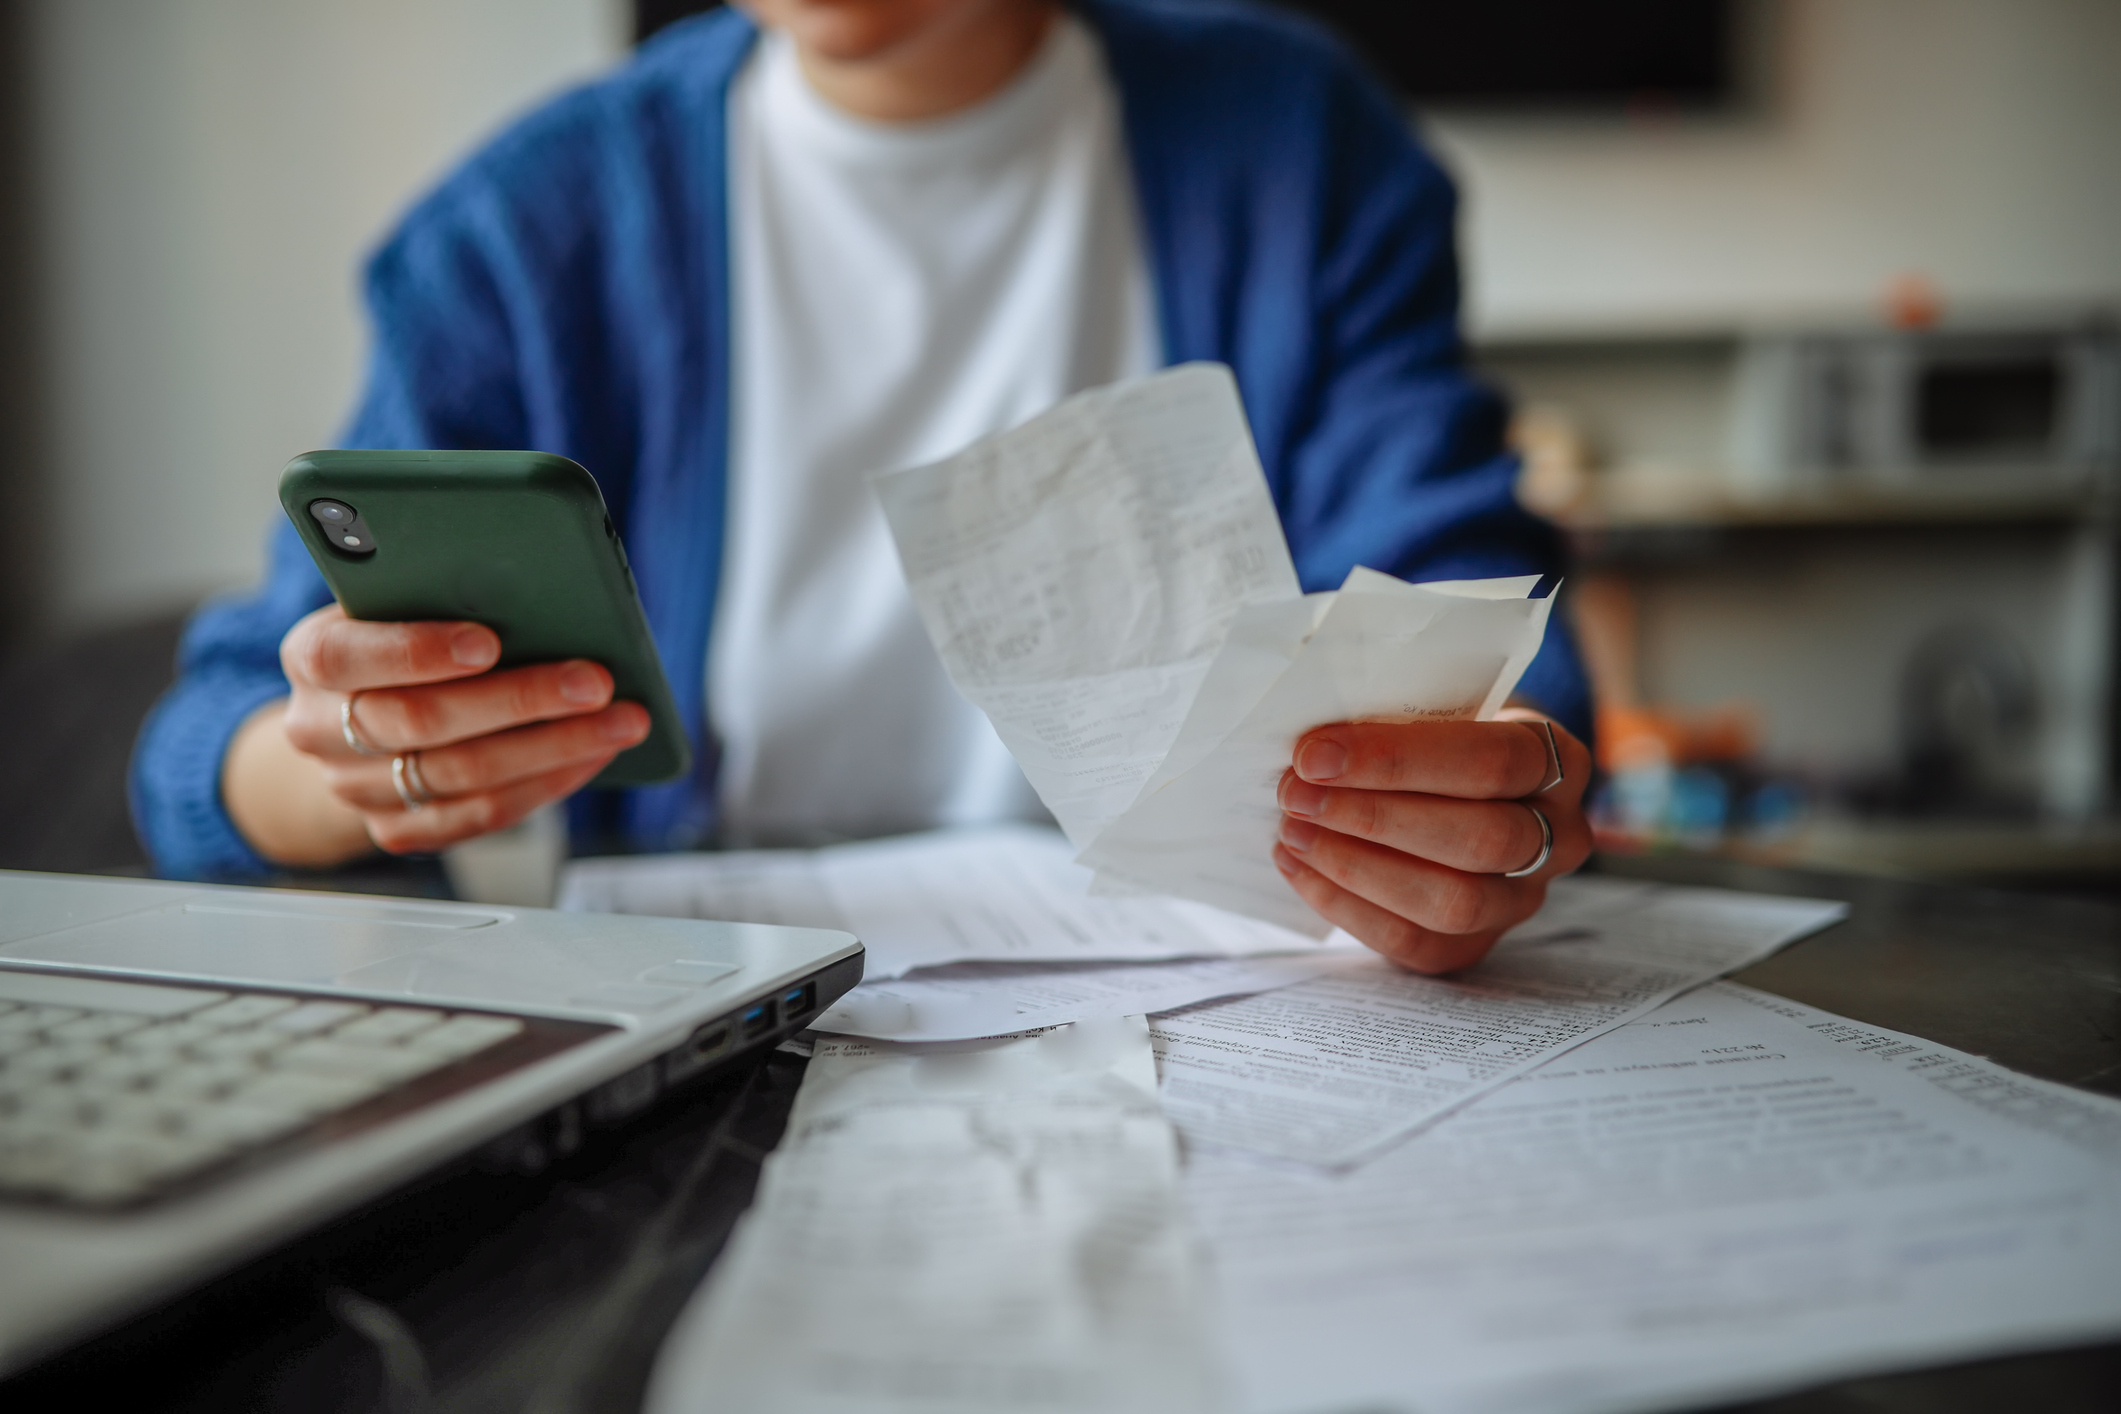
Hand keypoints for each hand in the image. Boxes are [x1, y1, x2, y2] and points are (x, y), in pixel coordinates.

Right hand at [226, 604, 649, 861]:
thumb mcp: (395, 601)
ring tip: (620, 720)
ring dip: (555, 747)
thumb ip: (438, 592)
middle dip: (520, 699)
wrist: (347, 718)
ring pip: (463, 775)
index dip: (416, 651)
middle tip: (596, 680)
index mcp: (311, 656)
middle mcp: (320, 729)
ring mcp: (356, 788)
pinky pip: (480, 815)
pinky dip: (546, 784)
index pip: (346, 655)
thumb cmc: (393, 637)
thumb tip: (535, 587)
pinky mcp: (398, 829)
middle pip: (422, 721)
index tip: (488, 641)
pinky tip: (593, 755)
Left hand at [1272, 710, 1591, 973]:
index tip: (1316, 754)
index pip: (1492, 760)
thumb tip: (1314, 746)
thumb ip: (1399, 719)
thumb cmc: (1440, 741)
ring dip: (1357, 867)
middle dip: (1374, 818)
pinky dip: (1347, 907)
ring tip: (1293, 831)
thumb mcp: (1440, 709)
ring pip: (1454, 901)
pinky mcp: (1477, 945)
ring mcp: (1523, 899)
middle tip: (1296, 795)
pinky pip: (1416, 942)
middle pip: (1482, 838)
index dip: (1399, 759)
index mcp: (1560, 760)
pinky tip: (1300, 868)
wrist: (1457, 789)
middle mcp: (1560, 836)